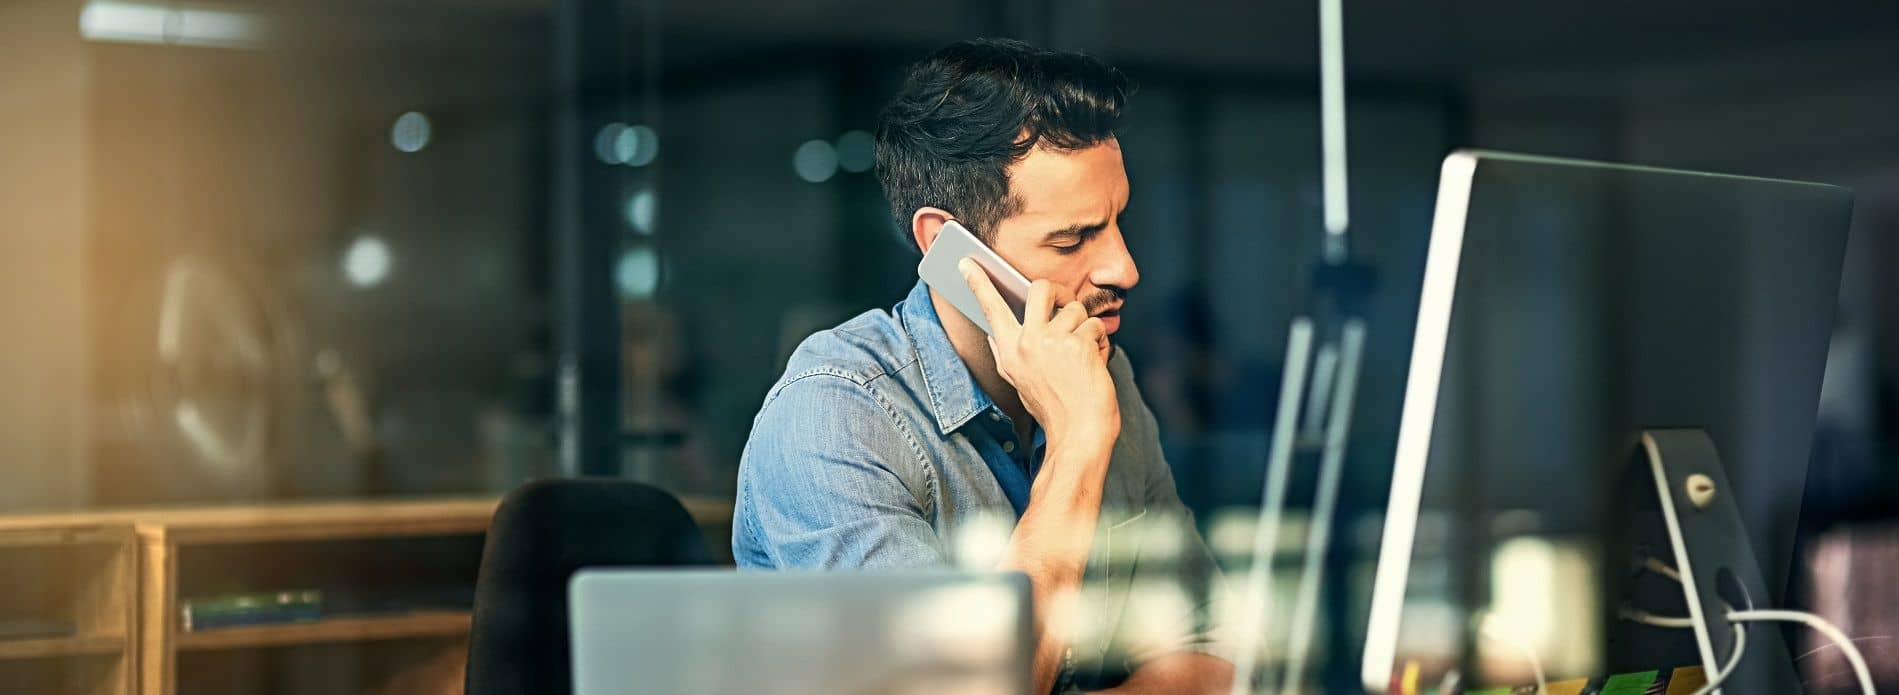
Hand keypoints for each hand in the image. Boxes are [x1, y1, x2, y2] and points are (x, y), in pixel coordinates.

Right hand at [960, 259, 1118, 451]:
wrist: (1079, 433)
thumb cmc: (1055, 409)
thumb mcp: (1019, 381)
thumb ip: (1008, 354)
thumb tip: (994, 332)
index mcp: (1009, 351)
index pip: (990, 309)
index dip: (978, 283)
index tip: (965, 261)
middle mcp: (1026, 342)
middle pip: (1041, 288)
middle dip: (1060, 292)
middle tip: (1066, 306)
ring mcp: (1052, 341)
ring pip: (1076, 309)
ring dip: (1086, 328)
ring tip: (1083, 355)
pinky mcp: (1077, 343)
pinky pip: (1095, 326)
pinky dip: (1101, 342)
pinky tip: (1096, 362)